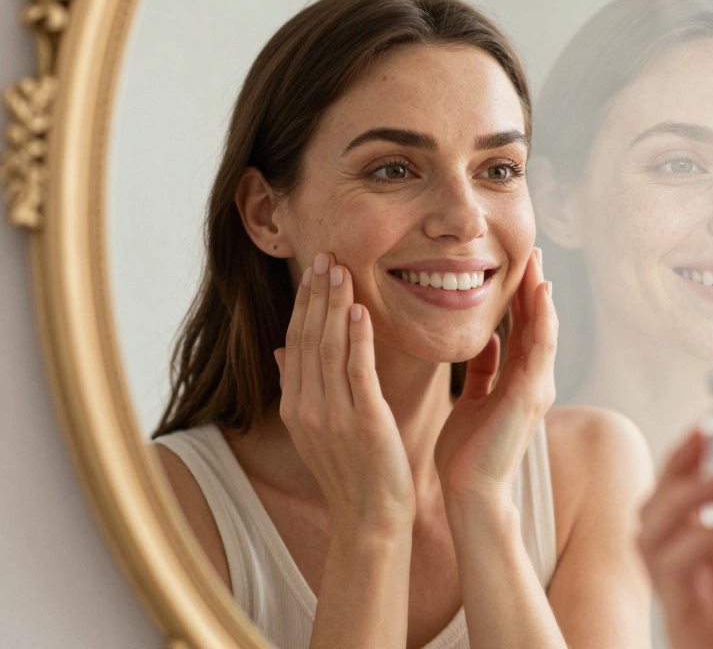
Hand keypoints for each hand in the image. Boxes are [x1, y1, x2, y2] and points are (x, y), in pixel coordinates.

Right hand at [275, 253, 414, 535]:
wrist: (369, 519)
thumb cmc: (353, 472)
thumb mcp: (319, 429)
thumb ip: (301, 388)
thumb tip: (282, 351)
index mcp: (296, 406)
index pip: (296, 342)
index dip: (304, 304)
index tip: (314, 269)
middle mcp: (306, 407)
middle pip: (308, 337)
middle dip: (316, 294)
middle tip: (326, 254)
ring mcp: (332, 414)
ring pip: (329, 348)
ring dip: (334, 305)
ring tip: (341, 269)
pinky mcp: (362, 422)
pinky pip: (357, 372)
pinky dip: (357, 338)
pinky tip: (360, 310)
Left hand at [434, 248, 557, 509]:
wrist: (471, 493)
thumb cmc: (467, 454)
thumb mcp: (473, 400)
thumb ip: (483, 371)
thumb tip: (485, 343)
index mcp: (518, 381)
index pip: (521, 329)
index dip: (520, 297)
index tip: (515, 265)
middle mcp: (534, 381)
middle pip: (537, 323)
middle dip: (534, 287)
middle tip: (532, 251)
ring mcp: (537, 387)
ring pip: (543, 330)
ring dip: (540, 295)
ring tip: (537, 262)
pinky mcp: (531, 395)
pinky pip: (539, 348)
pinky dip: (541, 319)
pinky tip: (539, 293)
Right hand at [639, 433, 712, 648]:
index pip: (684, 497)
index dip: (690, 458)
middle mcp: (696, 579)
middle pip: (654, 511)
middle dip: (676, 469)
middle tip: (709, 440)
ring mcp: (688, 602)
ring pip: (646, 537)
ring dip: (681, 499)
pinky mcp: (687, 626)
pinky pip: (670, 574)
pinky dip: (698, 541)